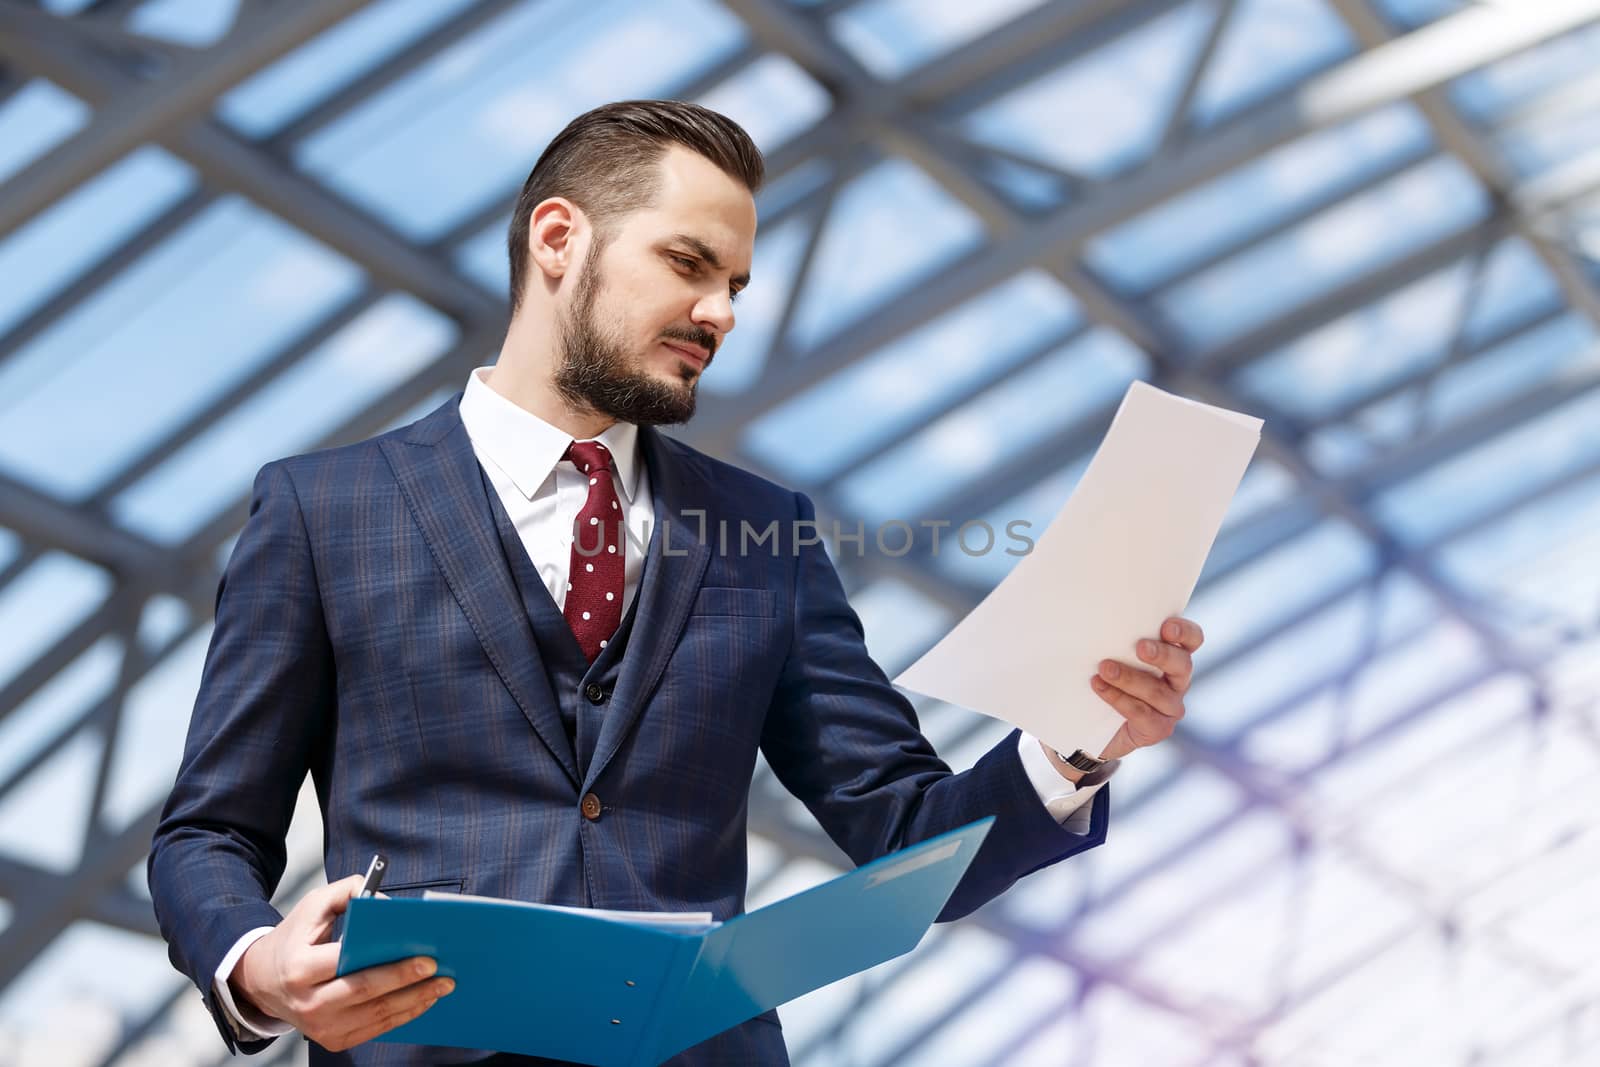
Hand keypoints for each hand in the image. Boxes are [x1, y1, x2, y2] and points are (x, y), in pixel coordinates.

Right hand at [231, 874, 453, 1051]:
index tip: (424, 956)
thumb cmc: (294, 939)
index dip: (389, 965)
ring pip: (376, 1017)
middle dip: (408, 983)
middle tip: (441, 972)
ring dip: (414, 1002)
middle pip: (366, 994)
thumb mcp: (313, 905)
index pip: (349, 966)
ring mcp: (320, 1027)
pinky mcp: (332, 1040)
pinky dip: (402, 1016)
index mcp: (300, 967)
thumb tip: (386, 901)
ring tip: (442, 986)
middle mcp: (308, 1003)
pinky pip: (375, 1030)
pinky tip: (423, 1001)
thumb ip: (348, 892)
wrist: (262, 980)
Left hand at [1088, 616, 1202, 762]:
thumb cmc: (1105, 679)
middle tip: (1141, 647)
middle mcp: (1177, 681)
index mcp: (1172, 656)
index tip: (1166, 626)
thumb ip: (1116, 640)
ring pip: (1157, 691)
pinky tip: (1099, 687)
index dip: (1185, 632)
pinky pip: (1142, 713)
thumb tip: (1096, 622)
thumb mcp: (1112, 655)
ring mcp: (1170, 707)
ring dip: (1129, 678)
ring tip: (1105, 668)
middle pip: (1182, 664)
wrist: (1093, 726)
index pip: (1192, 640)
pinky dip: (1119, 698)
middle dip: (1162, 654)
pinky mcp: (1158, 728)